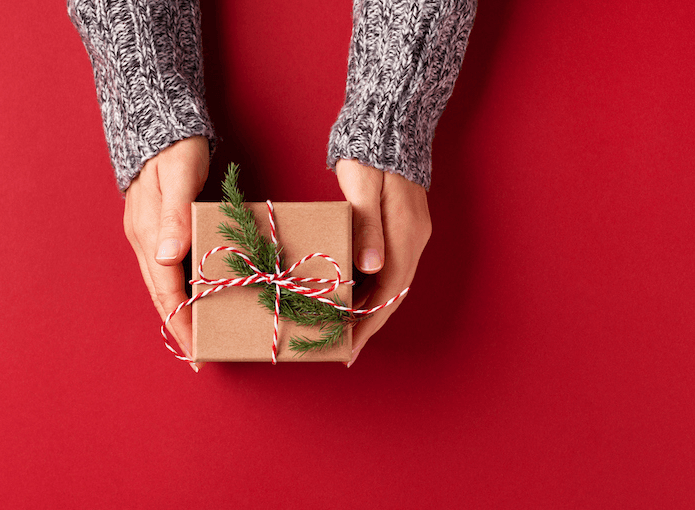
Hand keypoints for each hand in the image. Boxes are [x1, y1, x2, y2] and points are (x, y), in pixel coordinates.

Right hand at [123, 136, 209, 370]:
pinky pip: (167, 269)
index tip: (195, 348)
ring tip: (196, 334)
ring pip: (162, 284)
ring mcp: (148, 235)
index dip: (180, 320)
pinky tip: (192, 297)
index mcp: (148, 233)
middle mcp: (144, 239)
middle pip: (161, 293)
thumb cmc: (176, 148)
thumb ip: (175, 215)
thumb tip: (168, 257)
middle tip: (198, 354)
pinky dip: (179, 289)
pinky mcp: (156, 228)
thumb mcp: (179, 176)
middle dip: (178, 325)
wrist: (161, 122)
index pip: (165, 289)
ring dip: (177, 310)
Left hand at [335, 159, 431, 366]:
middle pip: (391, 293)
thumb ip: (368, 227)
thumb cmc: (370, 154)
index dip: (368, 322)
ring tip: (341, 328)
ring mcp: (409, 233)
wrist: (389, 122)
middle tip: (341, 346)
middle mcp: (413, 239)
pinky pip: (387, 267)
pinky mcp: (400, 227)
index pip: (389, 292)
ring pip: (389, 282)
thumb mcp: (364, 188)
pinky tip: (350, 294)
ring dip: (368, 306)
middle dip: (367, 322)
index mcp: (406, 235)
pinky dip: (370, 286)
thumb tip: (372, 268)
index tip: (350, 346)